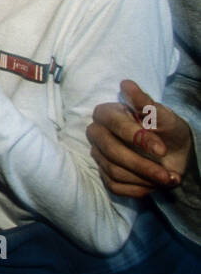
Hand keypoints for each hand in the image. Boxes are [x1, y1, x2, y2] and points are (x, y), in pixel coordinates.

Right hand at [87, 79, 193, 197]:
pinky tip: (154, 185)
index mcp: (108, 113)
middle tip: (166, 175)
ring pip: (114, 171)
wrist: (175, 154)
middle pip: (110, 151)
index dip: (137, 138)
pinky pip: (115, 186)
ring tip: (167, 179)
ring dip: (144, 179)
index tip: (162, 150)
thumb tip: (127, 84)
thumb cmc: (168, 131)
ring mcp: (100, 155)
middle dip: (140, 165)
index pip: (114, 124)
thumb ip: (145, 103)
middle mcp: (98, 133)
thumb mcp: (164, 116)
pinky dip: (138, 189)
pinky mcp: (105, 174)